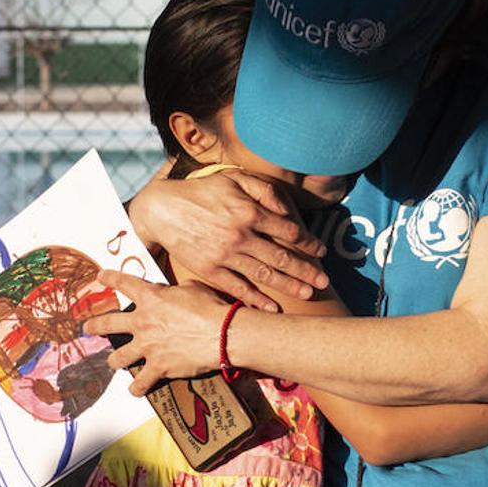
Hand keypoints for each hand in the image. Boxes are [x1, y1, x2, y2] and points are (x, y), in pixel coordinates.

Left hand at [84, 270, 229, 394]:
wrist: (222, 333)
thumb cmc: (211, 308)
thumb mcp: (192, 289)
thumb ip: (176, 292)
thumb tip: (174, 296)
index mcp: (152, 298)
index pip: (125, 283)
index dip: (110, 278)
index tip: (100, 277)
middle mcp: (143, 322)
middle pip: (108, 324)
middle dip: (94, 326)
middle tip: (87, 328)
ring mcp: (148, 347)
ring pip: (118, 358)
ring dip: (115, 360)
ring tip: (114, 362)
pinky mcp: (158, 367)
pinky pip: (140, 383)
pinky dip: (137, 388)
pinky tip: (136, 390)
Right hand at [128, 169, 327, 310]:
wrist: (163, 210)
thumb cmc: (202, 192)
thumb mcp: (233, 178)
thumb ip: (263, 190)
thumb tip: (286, 209)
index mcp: (249, 211)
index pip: (288, 231)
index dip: (308, 242)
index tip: (320, 251)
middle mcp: (240, 235)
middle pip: (281, 257)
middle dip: (306, 270)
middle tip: (324, 282)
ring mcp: (225, 255)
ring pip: (264, 274)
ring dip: (289, 286)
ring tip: (309, 294)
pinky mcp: (210, 270)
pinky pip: (238, 287)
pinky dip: (256, 299)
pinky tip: (273, 308)